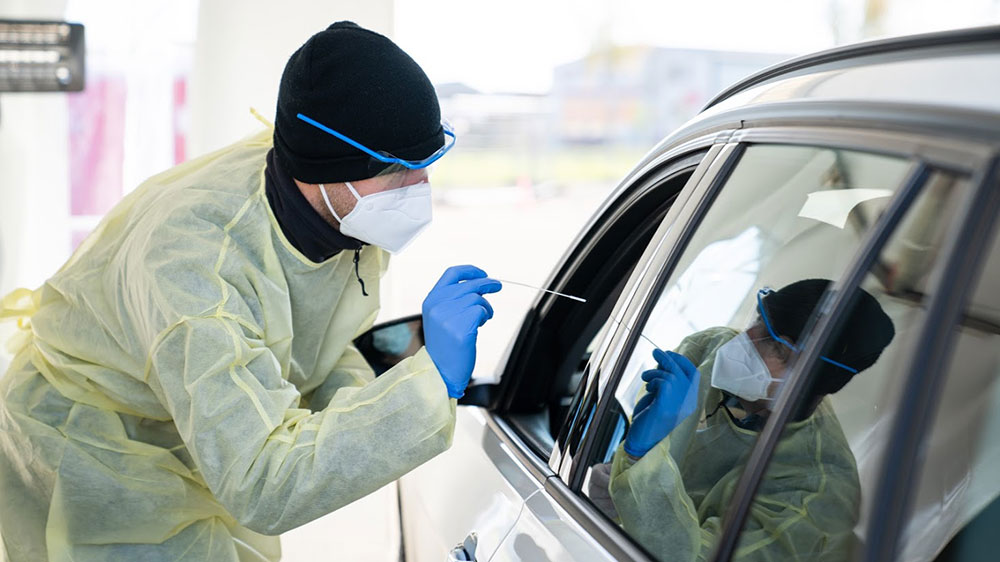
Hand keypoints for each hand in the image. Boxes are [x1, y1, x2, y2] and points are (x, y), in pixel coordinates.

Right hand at [422, 265, 501, 397]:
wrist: (440, 371)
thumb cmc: (445, 346)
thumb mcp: (440, 317)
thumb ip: (452, 300)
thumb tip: (479, 284)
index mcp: (431, 300)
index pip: (451, 273)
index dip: (470, 270)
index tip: (483, 273)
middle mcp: (437, 305)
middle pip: (469, 284)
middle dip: (487, 284)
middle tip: (497, 286)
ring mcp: (447, 316)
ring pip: (476, 298)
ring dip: (485, 307)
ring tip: (483, 319)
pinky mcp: (460, 327)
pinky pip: (480, 311)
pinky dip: (484, 316)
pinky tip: (480, 326)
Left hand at [623, 349, 700, 457]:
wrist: (643, 440)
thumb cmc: (651, 417)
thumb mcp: (664, 397)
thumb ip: (669, 382)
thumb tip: (664, 361)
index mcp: (691, 401)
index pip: (694, 375)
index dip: (682, 361)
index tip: (670, 353)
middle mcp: (688, 403)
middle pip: (681, 372)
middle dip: (668, 359)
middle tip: (655, 352)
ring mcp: (678, 405)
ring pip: (671, 375)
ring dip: (655, 373)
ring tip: (646, 378)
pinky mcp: (666, 406)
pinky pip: (663, 382)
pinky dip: (653, 380)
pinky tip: (648, 387)